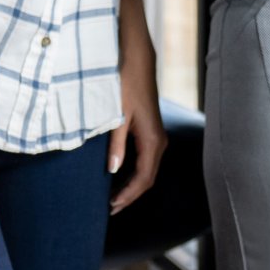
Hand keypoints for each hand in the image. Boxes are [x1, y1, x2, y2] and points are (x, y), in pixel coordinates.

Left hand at [109, 87, 167, 213]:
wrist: (137, 60)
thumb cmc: (125, 84)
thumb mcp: (117, 116)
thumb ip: (116, 145)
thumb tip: (113, 170)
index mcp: (152, 141)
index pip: (143, 179)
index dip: (128, 196)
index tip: (111, 207)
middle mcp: (159, 142)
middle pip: (148, 179)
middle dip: (130, 195)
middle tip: (110, 209)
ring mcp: (157, 137)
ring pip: (148, 171)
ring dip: (132, 186)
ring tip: (113, 198)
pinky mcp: (152, 132)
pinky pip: (146, 160)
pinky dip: (135, 173)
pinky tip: (120, 177)